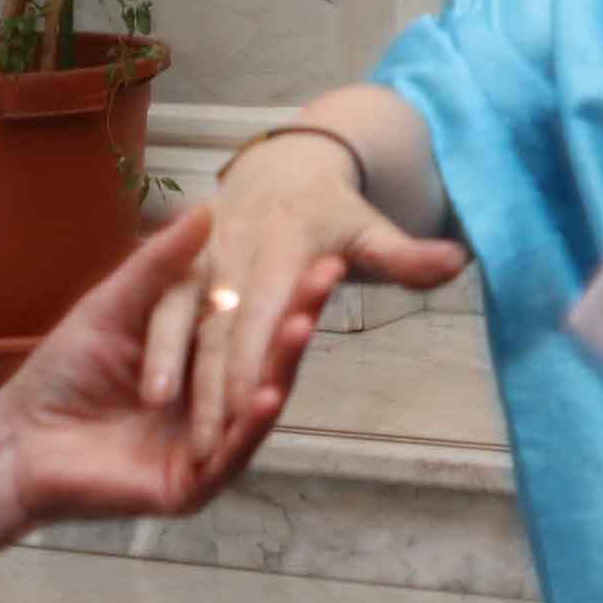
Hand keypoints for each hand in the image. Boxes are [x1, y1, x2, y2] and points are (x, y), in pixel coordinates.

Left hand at [3, 204, 344, 524]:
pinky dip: (250, 425)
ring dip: (282, 367)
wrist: (20, 437)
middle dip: (296, 321)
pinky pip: (228, 456)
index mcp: (201, 366)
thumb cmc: (64, 372)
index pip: (254, 326)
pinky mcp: (189, 486)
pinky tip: (269, 394)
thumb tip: (208, 208)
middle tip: (327, 276)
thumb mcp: (117, 306)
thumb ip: (161, 265)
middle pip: (265, 362)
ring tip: (303, 326)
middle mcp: (212, 406)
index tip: (320, 254)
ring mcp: (205, 448)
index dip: (288, 293)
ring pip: (255, 408)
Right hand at [144, 134, 466, 441]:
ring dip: (168, 360)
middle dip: (208, 381)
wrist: (281, 163)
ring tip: (154, 408)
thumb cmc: (332, 210)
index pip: (264, 313)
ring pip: (179, 313)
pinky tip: (143, 384)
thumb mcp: (370, 229)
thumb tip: (460, 261)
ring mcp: (201, 256)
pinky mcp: (175, 262)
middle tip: (201, 439)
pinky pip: (157, 304)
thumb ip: (407, 256)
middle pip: (219, 324)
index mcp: (283, 248)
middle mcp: (236, 252)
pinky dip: (152, 341)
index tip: (247, 409)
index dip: (254, 360)